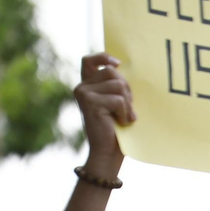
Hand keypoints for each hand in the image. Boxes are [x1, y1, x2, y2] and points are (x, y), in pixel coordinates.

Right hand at [74, 52, 134, 178]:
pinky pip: (119, 99)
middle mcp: (82, 87)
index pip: (90, 61)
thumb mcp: (118, 103)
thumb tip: (125, 69)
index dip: (103, 57)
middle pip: (112, 72)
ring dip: (128, 103)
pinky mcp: (89, 102)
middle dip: (127, 90)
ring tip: (124, 117)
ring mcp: (84, 93)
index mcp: (88, 86)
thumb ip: (117, 86)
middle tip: (127, 109)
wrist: (108, 153)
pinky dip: (125, 112)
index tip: (117, 63)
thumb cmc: (117, 129)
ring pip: (118, 85)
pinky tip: (121, 122)